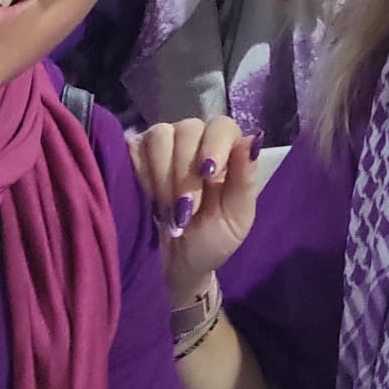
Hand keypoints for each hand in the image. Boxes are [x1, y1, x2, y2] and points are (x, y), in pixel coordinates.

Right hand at [127, 117, 262, 303]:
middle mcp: (195, 138)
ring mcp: (165, 143)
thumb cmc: (214, 237)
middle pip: (188, 129)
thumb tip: (254, 138)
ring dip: (163, 175)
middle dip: (186, 174)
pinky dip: (143, 175)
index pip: (221, 126)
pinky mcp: (137, 153)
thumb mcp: (236, 217)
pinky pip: (135, 148)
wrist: (181, 263)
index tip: (208, 174)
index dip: (214, 145)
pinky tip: (150, 198)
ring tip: (169, 210)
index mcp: (226, 149)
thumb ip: (245, 178)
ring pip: (160, 136)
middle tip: (187, 211)